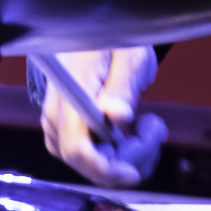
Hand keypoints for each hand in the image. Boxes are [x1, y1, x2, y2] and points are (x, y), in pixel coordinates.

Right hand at [39, 46, 165, 186]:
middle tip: (154, 125)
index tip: (134, 174)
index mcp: (71, 94)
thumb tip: (118, 115)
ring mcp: (59, 128)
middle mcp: (57, 116)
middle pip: (89, 163)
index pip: (77, 149)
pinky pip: (93, 159)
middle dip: (130, 157)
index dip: (105, 170)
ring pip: (93, 165)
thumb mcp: (129, 56)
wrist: (94, 36)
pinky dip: (120, 155)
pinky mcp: (67, 134)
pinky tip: (134, 132)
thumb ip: (123, 85)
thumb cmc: (112, 42)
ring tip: (148, 123)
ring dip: (129, 156)